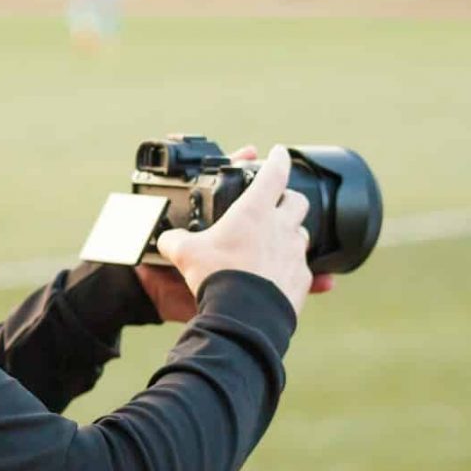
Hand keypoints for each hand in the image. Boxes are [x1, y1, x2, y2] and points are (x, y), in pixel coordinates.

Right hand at [152, 145, 307, 314]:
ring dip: (290, 235)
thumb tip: (165, 239)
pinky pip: (305, 269)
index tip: (278, 153)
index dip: (277, 159)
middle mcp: (281, 227)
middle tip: (276, 204)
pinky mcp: (302, 280)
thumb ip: (175, 240)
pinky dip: (293, 269)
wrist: (242, 317)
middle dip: (288, 199)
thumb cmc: (216, 278)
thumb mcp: (185, 254)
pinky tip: (280, 276)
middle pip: (297, 201)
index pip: (274, 173)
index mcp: (254, 211)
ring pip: (301, 235)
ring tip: (273, 245)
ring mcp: (295, 253)